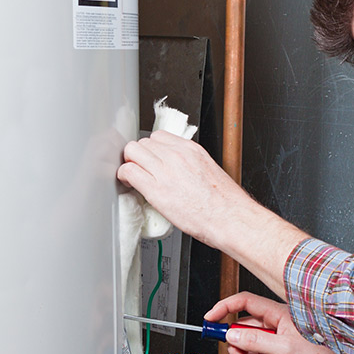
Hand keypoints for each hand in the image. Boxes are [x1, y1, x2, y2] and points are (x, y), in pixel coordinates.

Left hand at [116, 131, 251, 246]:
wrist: (230, 217)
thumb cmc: (224, 203)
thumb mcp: (209, 171)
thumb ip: (190, 164)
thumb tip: (178, 169)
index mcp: (191, 150)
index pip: (159, 136)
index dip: (151, 149)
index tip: (151, 159)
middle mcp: (177, 155)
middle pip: (143, 142)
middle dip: (139, 155)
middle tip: (141, 168)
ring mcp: (165, 170)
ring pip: (132, 151)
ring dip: (130, 163)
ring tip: (134, 176)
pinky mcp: (156, 189)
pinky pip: (129, 171)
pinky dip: (124, 176)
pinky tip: (129, 183)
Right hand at [207, 292, 353, 353]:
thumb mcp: (285, 348)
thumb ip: (255, 340)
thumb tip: (232, 333)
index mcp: (279, 314)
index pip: (244, 303)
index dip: (224, 309)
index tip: (210, 320)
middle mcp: (279, 326)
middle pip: (244, 332)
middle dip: (242, 351)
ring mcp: (281, 344)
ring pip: (252, 353)